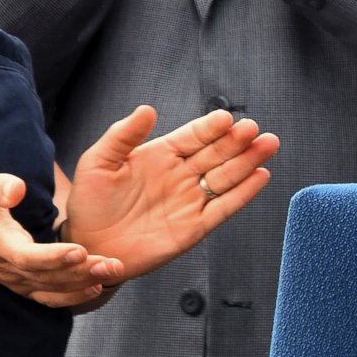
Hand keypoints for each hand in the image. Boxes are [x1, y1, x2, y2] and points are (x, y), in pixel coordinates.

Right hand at [0, 171, 121, 307]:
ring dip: (84, 284)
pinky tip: (97, 288)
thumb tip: (16, 190)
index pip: (26, 256)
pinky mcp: (23, 283)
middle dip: (82, 272)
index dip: (53, 257)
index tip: (80, 250)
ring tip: (114, 272)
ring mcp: (16, 279)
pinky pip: (49, 297)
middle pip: (48, 276)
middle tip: (113, 264)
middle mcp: (9, 267)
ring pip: (52, 289)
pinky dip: (72, 297)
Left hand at [61, 106, 276, 280]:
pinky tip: (261, 176)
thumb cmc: (90, 203)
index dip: (210, 127)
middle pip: (217, 154)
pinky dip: (244, 194)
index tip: (225, 119)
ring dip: (248, 161)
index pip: (193, 136)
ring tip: (268, 145)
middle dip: (237, 141)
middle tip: (253, 129)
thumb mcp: (97, 163)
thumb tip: (147, 109)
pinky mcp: (194, 227)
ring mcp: (191, 200)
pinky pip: (224, 208)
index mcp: (162, 155)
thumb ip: (122, 136)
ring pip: (226, 177)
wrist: (88, 247)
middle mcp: (182, 174)